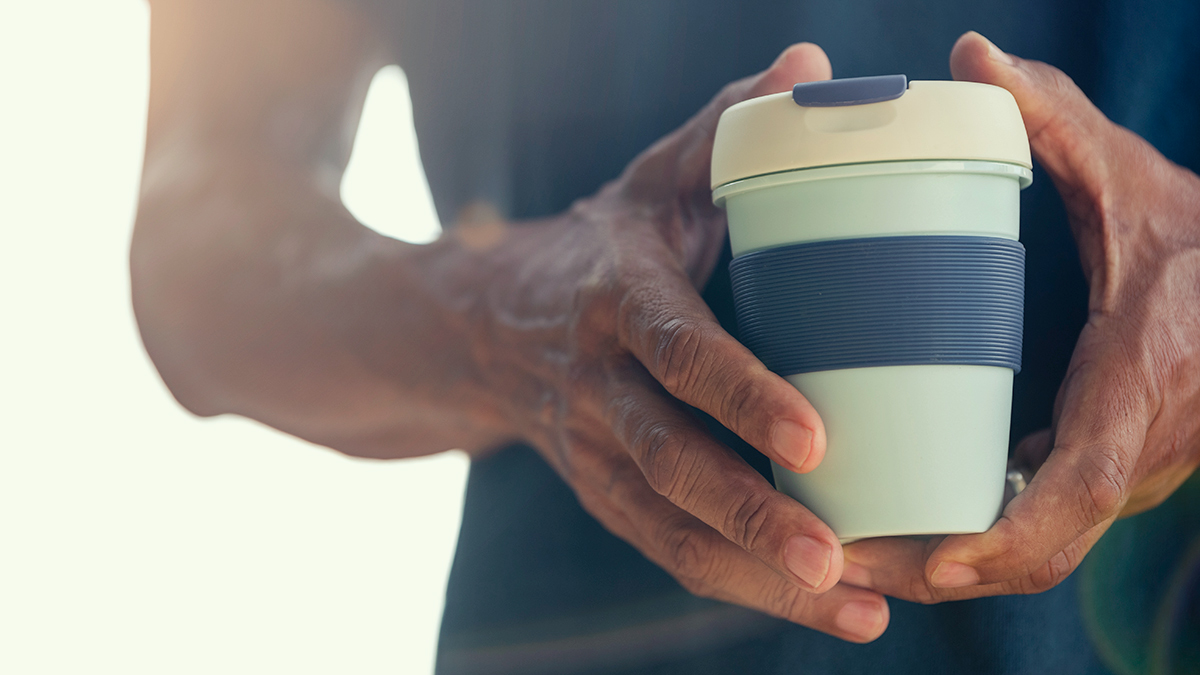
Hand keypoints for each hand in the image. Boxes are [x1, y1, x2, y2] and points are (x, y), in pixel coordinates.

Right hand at [448, 44, 890, 640]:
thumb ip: (723, 129)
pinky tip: (827, 605)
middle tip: (844, 559)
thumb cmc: (595, 247)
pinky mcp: (606, 496)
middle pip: (672, 465)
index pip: (678, 351)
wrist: (478, 328)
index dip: (740, 395)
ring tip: (859, 607)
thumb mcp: (647, 182)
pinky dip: (747, 585)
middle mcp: (600, 388)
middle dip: (755, 517)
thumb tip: (811, 67)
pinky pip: (672, 551)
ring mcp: (597, 454)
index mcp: (617, 300)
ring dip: (762, 575)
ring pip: (673, 529)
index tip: (816, 438)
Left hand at [841, 32, 1199, 602]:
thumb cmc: (1193, 235)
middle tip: (836, 564)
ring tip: (839, 560)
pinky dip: (963, 542)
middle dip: (938, 570)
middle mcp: (1132, 450)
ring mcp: (1117, 473)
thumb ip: (1055, 120)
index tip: (933, 557)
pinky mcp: (1095, 470)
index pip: (1082, 487)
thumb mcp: (1128, 175)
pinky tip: (887, 530)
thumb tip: (971, 56)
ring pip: (1030, 553)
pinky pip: (1029, 528)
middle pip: (1037, 550)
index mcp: (1137, 383)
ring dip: (938, 569)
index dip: (1009, 532)